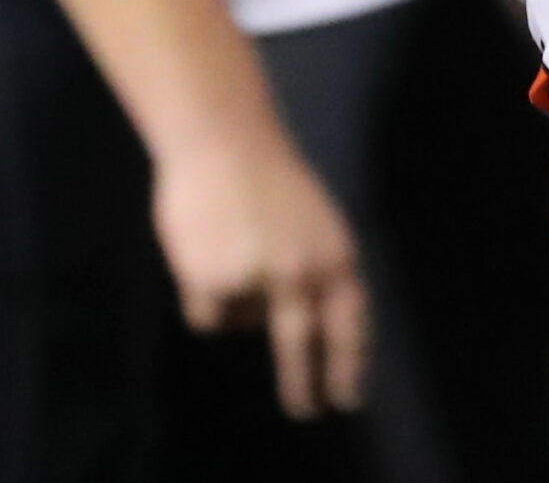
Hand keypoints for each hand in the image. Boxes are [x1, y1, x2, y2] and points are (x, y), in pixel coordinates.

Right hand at [154, 133, 367, 418]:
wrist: (222, 137)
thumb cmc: (267, 173)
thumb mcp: (314, 221)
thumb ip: (316, 267)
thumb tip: (310, 322)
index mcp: (334, 256)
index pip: (348, 325)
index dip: (348, 365)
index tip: (346, 398)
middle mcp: (301, 275)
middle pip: (300, 348)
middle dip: (302, 385)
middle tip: (306, 410)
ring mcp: (256, 282)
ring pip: (240, 322)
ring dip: (231, 298)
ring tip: (225, 246)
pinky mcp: (212, 284)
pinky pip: (207, 317)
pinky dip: (200, 295)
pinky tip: (200, 252)